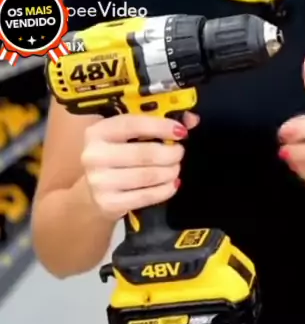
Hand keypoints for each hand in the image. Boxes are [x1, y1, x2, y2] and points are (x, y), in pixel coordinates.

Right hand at [81, 111, 198, 219]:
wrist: (95, 191)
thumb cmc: (117, 155)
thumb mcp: (128, 135)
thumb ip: (158, 124)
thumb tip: (191, 120)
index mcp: (99, 131)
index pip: (133, 125)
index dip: (161, 127)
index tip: (181, 132)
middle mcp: (95, 156)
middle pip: (144, 154)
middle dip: (170, 154)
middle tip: (179, 153)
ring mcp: (100, 181)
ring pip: (147, 176)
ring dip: (169, 172)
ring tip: (175, 168)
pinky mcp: (108, 203)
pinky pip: (145, 197)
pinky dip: (165, 190)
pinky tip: (171, 184)